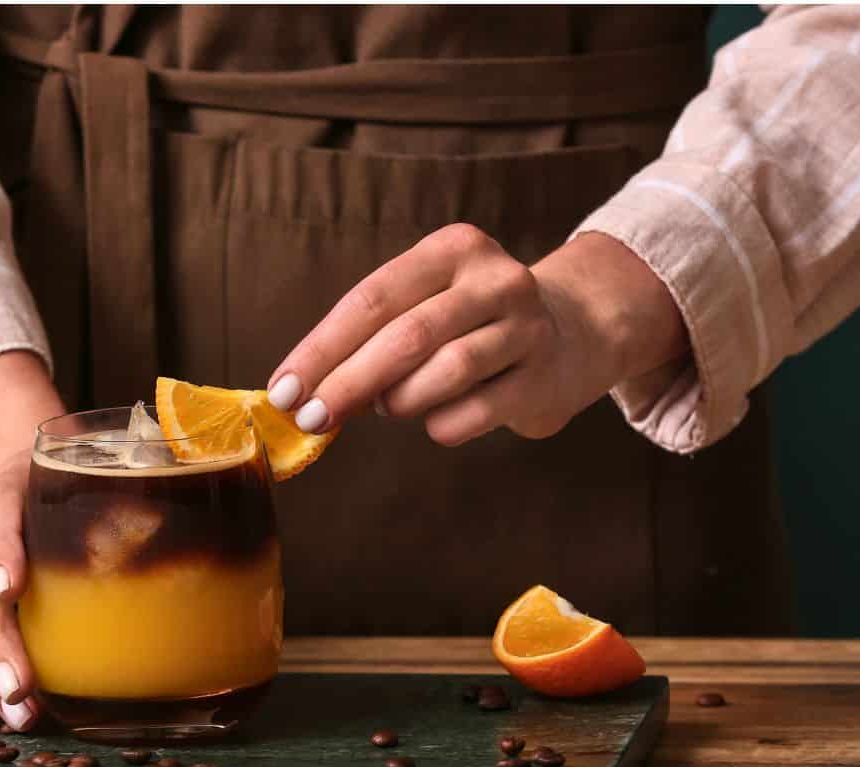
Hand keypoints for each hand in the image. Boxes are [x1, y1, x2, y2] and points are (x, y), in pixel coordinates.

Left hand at [265, 226, 686, 445]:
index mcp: (451, 249)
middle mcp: (494, 279)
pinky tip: (434, 421)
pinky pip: (475, 411)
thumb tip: (302, 392)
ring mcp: (526, 326)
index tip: (283, 390)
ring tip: (386, 407)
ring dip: (399, 400)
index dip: (321, 349)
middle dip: (348, 383)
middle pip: (405, 335)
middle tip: (312, 419)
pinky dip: (441, 424)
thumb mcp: (424, 303)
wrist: (576, 332)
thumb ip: (369, 337)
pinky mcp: (544, 376)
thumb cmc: (469, 322)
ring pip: (444, 371)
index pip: (371, 299)